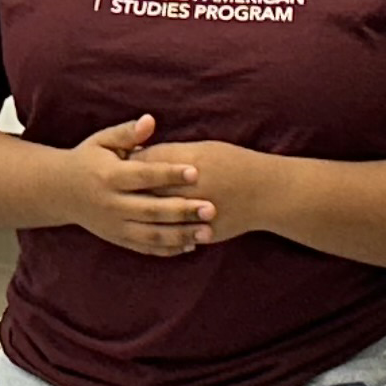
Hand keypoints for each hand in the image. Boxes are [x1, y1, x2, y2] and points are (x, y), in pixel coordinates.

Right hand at [60, 115, 212, 256]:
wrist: (58, 191)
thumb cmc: (88, 159)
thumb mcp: (102, 142)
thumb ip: (127, 133)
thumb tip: (150, 121)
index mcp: (110, 177)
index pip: (144, 176)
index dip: (169, 174)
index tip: (196, 172)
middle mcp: (112, 204)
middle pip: (151, 209)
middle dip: (182, 210)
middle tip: (212, 208)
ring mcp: (114, 225)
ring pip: (150, 234)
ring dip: (180, 235)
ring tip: (208, 232)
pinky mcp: (117, 238)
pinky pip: (144, 247)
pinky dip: (167, 249)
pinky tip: (191, 246)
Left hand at [131, 139, 284, 243]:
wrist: (268, 192)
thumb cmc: (236, 164)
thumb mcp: (204, 149)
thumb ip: (172, 154)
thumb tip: (141, 157)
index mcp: (188, 165)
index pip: (144, 164)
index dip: (129, 163)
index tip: (117, 163)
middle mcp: (189, 189)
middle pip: (145, 191)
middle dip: (130, 190)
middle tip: (118, 189)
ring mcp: (195, 214)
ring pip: (157, 217)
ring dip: (143, 213)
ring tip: (133, 209)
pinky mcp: (201, 232)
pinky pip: (173, 236)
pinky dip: (161, 232)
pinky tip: (152, 227)